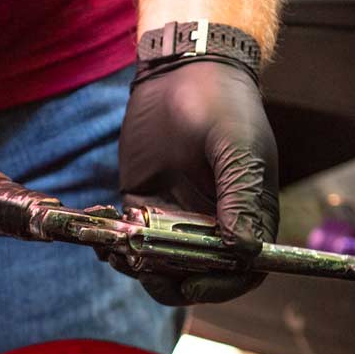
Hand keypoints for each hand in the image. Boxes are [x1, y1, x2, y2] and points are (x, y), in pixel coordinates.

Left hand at [116, 59, 278, 304]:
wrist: (183, 68)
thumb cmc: (222, 104)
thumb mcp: (237, 148)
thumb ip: (240, 198)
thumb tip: (244, 250)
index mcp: (250, 216)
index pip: (243, 270)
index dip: (220, 285)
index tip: (191, 284)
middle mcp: (217, 225)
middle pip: (199, 275)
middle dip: (172, 280)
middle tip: (144, 267)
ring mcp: (181, 219)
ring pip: (164, 266)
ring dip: (141, 269)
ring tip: (119, 255)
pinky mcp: (148, 208)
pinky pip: (136, 243)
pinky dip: (120, 251)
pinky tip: (105, 244)